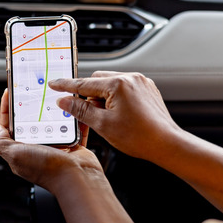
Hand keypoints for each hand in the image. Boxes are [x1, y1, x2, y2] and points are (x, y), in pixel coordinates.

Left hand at [0, 89, 102, 192]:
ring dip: (53, 109)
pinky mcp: (73, 145)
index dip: (7, 108)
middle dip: (31, 106)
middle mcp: (37, 148)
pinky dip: (74, 118)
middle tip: (32, 90)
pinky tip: (73, 106)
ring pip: (52, 122)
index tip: (10, 93)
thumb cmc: (48, 170)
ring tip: (53, 95)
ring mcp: (56, 146)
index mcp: (21, 150)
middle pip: (31, 121)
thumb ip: (2, 142)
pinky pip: (73, 127)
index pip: (9, 125)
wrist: (78, 180)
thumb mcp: (15, 154)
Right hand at [49, 71, 182, 161]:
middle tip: (87, 113)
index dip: (66, 85)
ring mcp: (140, 82)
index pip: (83, 84)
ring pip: (110, 84)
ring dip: (103, 97)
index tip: (55, 84)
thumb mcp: (103, 125)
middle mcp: (130, 78)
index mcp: (117, 85)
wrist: (167, 144)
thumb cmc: (139, 137)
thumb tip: (64, 101)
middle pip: (97, 81)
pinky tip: (119, 115)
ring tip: (108, 118)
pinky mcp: (147, 89)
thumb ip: (81, 110)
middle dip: (89, 95)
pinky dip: (116, 97)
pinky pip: (124, 87)